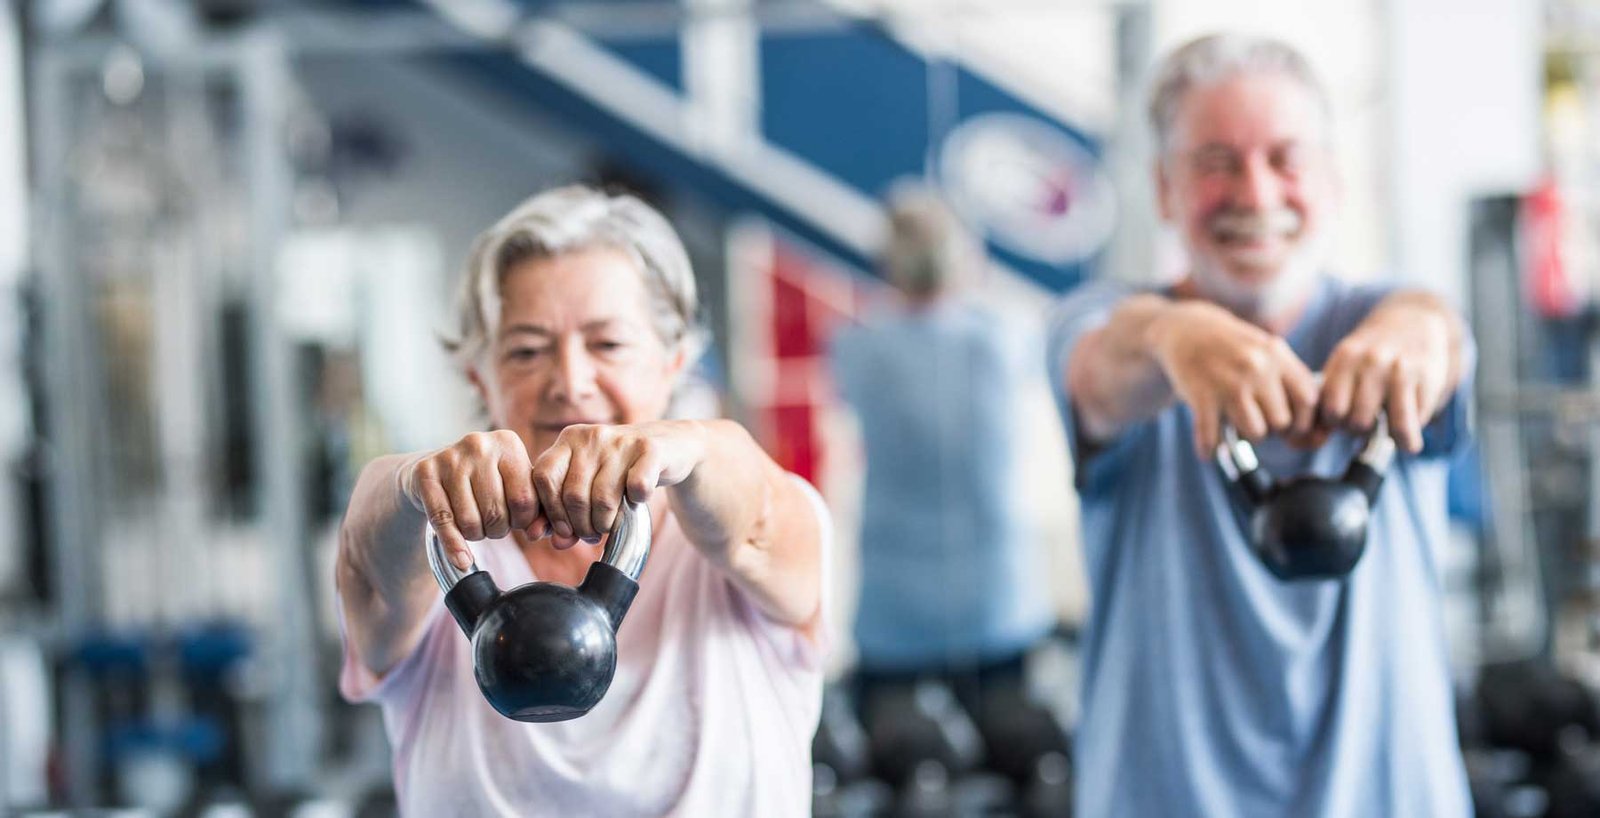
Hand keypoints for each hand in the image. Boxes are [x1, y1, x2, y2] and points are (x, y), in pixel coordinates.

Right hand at [399, 430, 541, 570]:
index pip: (524, 499)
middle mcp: (479, 445)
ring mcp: (450, 457)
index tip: (515, 521)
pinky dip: (454, 546)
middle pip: (496, 512)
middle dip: (498, 529)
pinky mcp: (425, 473)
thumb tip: (537, 534)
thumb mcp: (512, 484)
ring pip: (470, 521)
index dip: (522, 521)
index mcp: (508, 443)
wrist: (435, 469)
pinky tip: (461, 559)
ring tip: (476, 524)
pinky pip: (442, 521)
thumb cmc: (484, 481)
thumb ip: (534, 509)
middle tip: (493, 524)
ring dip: (476, 535)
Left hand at [530, 420, 707, 549]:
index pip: (543, 478)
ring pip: (603, 498)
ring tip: (609, 526)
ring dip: (606, 523)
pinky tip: (636, 502)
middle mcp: (592, 436)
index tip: (565, 530)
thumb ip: (563, 512)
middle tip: (592, 534)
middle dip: (581, 525)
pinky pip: (636, 487)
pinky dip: (635, 503)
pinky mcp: (650, 449)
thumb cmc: (619, 472)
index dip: (551, 512)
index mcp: (569, 440)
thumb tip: (549, 540)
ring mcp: (621, 441)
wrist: (669, 447)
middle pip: (573, 494)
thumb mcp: (587, 486)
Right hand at [1147, 300, 1319, 455]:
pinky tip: (1207, 450)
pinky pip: (1213, 437)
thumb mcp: (1266, 352)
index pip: (1308, 400)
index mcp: (1277, 355)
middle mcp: (1256, 367)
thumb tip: (1317, 437)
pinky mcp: (1201, 395)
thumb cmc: (1232, 349)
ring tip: (1234, 426)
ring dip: (1245, 436)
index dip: (1303, 421)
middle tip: (1256, 421)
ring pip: (1256, 432)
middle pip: (1282, 422)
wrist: (1186, 328)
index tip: (1289, 426)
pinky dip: (1209, 449)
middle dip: (1271, 430)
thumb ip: (1290, 384)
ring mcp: (1228, 381)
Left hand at [1318, 302, 1454, 452]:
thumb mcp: (1346, 363)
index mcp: (1346, 357)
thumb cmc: (1371, 356)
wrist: (1414, 321)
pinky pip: (1416, 421)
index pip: (1331, 408)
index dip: (1335, 423)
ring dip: (1390, 436)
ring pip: (1394, 426)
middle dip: (1359, 430)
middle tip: (1364, 422)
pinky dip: (1411, 433)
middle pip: (1358, 421)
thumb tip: (1314, 439)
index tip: (1340, 419)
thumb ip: (1330, 395)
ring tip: (1388, 432)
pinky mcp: (1429, 379)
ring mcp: (1403, 370)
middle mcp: (1373, 361)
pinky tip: (1408, 427)